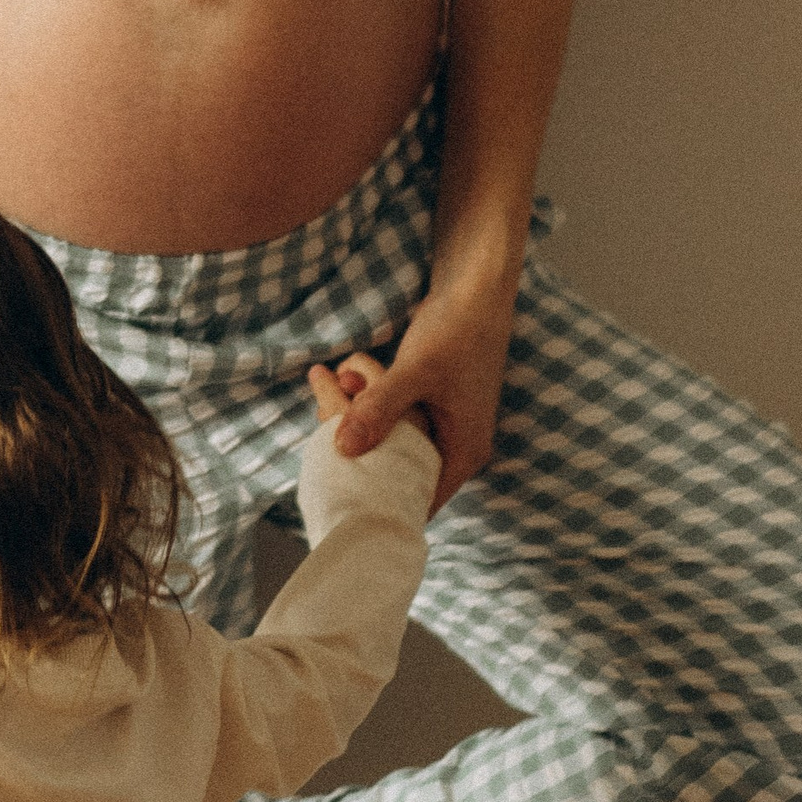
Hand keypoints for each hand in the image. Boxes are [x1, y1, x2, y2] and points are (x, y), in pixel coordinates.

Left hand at [331, 279, 513, 510]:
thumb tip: (343, 449)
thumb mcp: (416, 371)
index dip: (386, 510)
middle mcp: (456, 444)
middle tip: (325, 459)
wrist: (476, 286)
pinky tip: (340, 394)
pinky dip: (368, 411)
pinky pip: (393, 421)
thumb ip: (380, 408)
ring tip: (326, 417)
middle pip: (403, 474)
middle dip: (364, 466)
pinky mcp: (428, 403)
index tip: (347, 515)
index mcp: (464, 451)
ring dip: (361, 432)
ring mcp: (442, 424)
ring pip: (393, 445)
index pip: (422, 501)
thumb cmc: (457, 329)